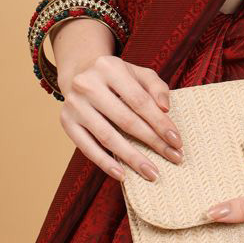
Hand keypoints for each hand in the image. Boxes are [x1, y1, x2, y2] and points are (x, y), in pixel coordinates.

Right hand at [58, 55, 182, 182]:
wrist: (79, 74)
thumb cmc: (116, 78)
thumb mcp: (138, 73)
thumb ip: (156, 87)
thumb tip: (165, 108)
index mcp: (109, 68)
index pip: (140, 101)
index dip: (160, 122)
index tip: (177, 141)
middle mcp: (88, 85)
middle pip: (126, 120)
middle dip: (153, 142)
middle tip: (173, 158)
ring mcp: (74, 105)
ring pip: (107, 137)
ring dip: (132, 158)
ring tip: (152, 173)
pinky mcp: (66, 123)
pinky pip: (87, 148)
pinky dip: (105, 163)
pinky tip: (123, 175)